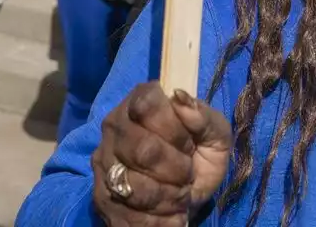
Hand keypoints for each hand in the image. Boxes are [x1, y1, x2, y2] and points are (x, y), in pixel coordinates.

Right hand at [91, 83, 232, 223]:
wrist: (182, 196)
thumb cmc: (198, 158)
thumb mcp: (215, 138)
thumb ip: (205, 118)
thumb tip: (181, 100)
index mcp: (140, 102)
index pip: (147, 106)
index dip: (174, 129)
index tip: (188, 144)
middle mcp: (114, 126)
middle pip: (143, 150)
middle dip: (176, 170)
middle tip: (186, 175)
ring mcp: (103, 161)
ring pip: (134, 186)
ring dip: (168, 198)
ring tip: (178, 196)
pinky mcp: (100, 195)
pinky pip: (128, 213)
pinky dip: (158, 220)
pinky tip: (168, 214)